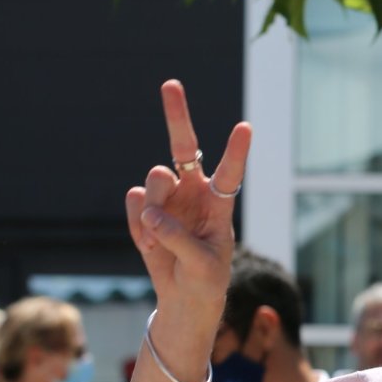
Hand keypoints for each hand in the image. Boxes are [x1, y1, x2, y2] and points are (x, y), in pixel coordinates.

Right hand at [124, 80, 251, 329]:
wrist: (185, 297)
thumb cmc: (206, 281)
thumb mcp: (201, 266)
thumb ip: (179, 239)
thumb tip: (151, 212)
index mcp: (219, 204)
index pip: (229, 174)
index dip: (236, 152)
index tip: (246, 127)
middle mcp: (194, 192)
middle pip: (183, 147)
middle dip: (177, 115)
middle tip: (171, 84)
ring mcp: (168, 197)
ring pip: (154, 180)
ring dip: (154, 209)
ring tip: (160, 241)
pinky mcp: (145, 209)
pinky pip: (135, 203)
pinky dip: (138, 227)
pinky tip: (150, 246)